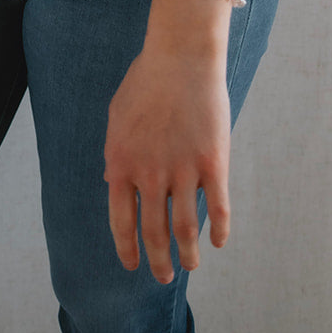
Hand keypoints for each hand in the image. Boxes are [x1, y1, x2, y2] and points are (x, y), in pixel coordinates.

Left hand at [103, 44, 231, 284]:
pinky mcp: (214, 163)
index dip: (127, 249)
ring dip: (189, 253)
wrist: (180, 56)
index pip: (121, 221)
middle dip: (159, 261)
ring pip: (186, 228)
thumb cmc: (146, 82)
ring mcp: (183, 170)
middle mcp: (150, 173)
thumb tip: (112, 183)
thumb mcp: (117, 117)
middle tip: (165, 276)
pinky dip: (219, 231)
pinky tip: (218, 242)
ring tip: (190, 265)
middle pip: (154, 232)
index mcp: (122, 163)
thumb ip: (116, 153)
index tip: (133, 266)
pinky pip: (219, 209)